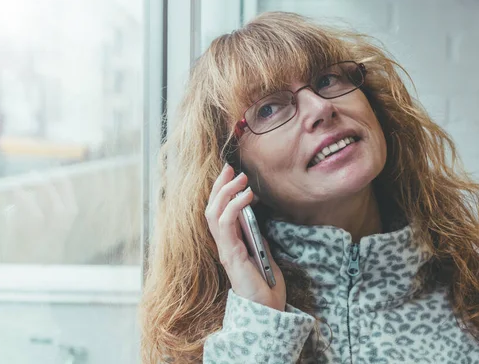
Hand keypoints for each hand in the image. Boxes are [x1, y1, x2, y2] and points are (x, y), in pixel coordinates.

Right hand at [205, 164, 285, 310]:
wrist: (268, 310)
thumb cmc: (266, 285)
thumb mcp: (262, 252)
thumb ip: (255, 235)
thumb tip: (254, 215)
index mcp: (229, 243)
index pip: (218, 212)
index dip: (221, 192)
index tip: (231, 174)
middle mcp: (223, 245)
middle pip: (211, 209)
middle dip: (219, 186)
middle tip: (231, 168)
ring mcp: (225, 249)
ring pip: (214, 213)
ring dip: (226, 192)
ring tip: (241, 178)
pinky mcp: (231, 254)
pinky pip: (226, 224)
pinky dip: (234, 206)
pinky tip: (246, 196)